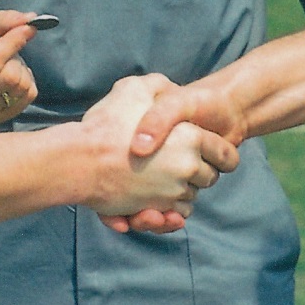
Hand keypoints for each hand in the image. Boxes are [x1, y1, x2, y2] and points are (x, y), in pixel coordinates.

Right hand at [0, 9, 43, 123]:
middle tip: (8, 51)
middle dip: (17, 59)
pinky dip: (25, 86)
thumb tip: (31, 22)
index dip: (15, 43)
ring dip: (22, 72)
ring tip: (6, 63)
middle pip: (10, 79)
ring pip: (20, 90)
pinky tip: (10, 77)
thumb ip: (4, 20)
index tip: (25, 29)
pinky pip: (25, 101)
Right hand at [78, 76, 238, 222]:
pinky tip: (156, 201)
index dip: (222, 155)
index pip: (225, 154)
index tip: (215, 155)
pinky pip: (174, 217)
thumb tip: (171, 89)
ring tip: (160, 180)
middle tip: (178, 163)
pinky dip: (168, 213)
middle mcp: (187, 167)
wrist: (78, 160)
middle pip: (208, 178)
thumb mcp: (134, 88)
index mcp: (191, 137)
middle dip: (198, 173)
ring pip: (190, 198)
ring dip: (181, 193)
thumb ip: (159, 87)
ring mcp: (172, 192)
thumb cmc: (105, 124)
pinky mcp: (155, 211)